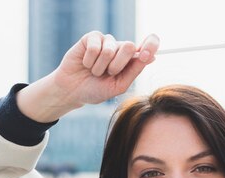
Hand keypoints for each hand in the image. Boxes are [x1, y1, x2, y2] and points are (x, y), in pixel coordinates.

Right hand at [17, 31, 159, 122]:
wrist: (73, 91)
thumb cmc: (96, 90)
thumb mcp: (119, 85)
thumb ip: (134, 71)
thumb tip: (151, 57)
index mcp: (131, 59)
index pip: (148, 44)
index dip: (151, 44)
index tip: (148, 54)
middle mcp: (120, 48)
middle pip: (129, 46)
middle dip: (117, 65)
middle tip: (108, 73)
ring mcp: (106, 41)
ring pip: (110, 48)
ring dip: (100, 66)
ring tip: (94, 71)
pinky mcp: (91, 38)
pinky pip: (95, 46)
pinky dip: (89, 60)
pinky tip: (85, 64)